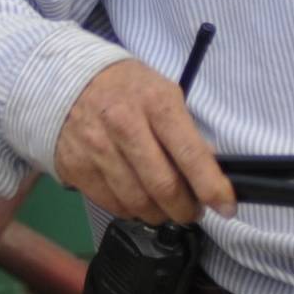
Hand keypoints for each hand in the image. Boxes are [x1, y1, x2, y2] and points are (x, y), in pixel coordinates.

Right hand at [54, 60, 234, 228]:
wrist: (67, 80)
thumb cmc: (127, 89)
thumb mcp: (163, 95)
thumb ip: (186, 133)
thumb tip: (209, 172)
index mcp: (156, 104)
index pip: (190, 155)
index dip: (212, 187)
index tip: (226, 207)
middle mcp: (125, 126)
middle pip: (163, 186)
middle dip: (185, 209)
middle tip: (192, 211)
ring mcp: (97, 148)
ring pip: (137, 202)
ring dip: (159, 214)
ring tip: (166, 208)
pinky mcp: (76, 167)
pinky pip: (111, 204)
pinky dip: (131, 210)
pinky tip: (138, 200)